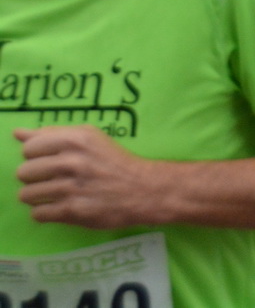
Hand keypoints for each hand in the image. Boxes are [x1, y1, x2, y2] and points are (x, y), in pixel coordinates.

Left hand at [14, 126, 153, 228]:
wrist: (143, 189)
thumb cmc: (114, 161)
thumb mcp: (89, 138)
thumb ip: (52, 134)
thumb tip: (17, 133)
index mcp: (75, 139)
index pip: (29, 148)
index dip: (37, 155)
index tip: (51, 160)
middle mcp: (71, 161)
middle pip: (23, 172)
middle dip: (35, 177)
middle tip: (54, 179)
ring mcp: (70, 187)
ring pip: (26, 195)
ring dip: (39, 196)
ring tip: (56, 194)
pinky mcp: (71, 211)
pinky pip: (37, 214)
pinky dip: (46, 212)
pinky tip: (60, 206)